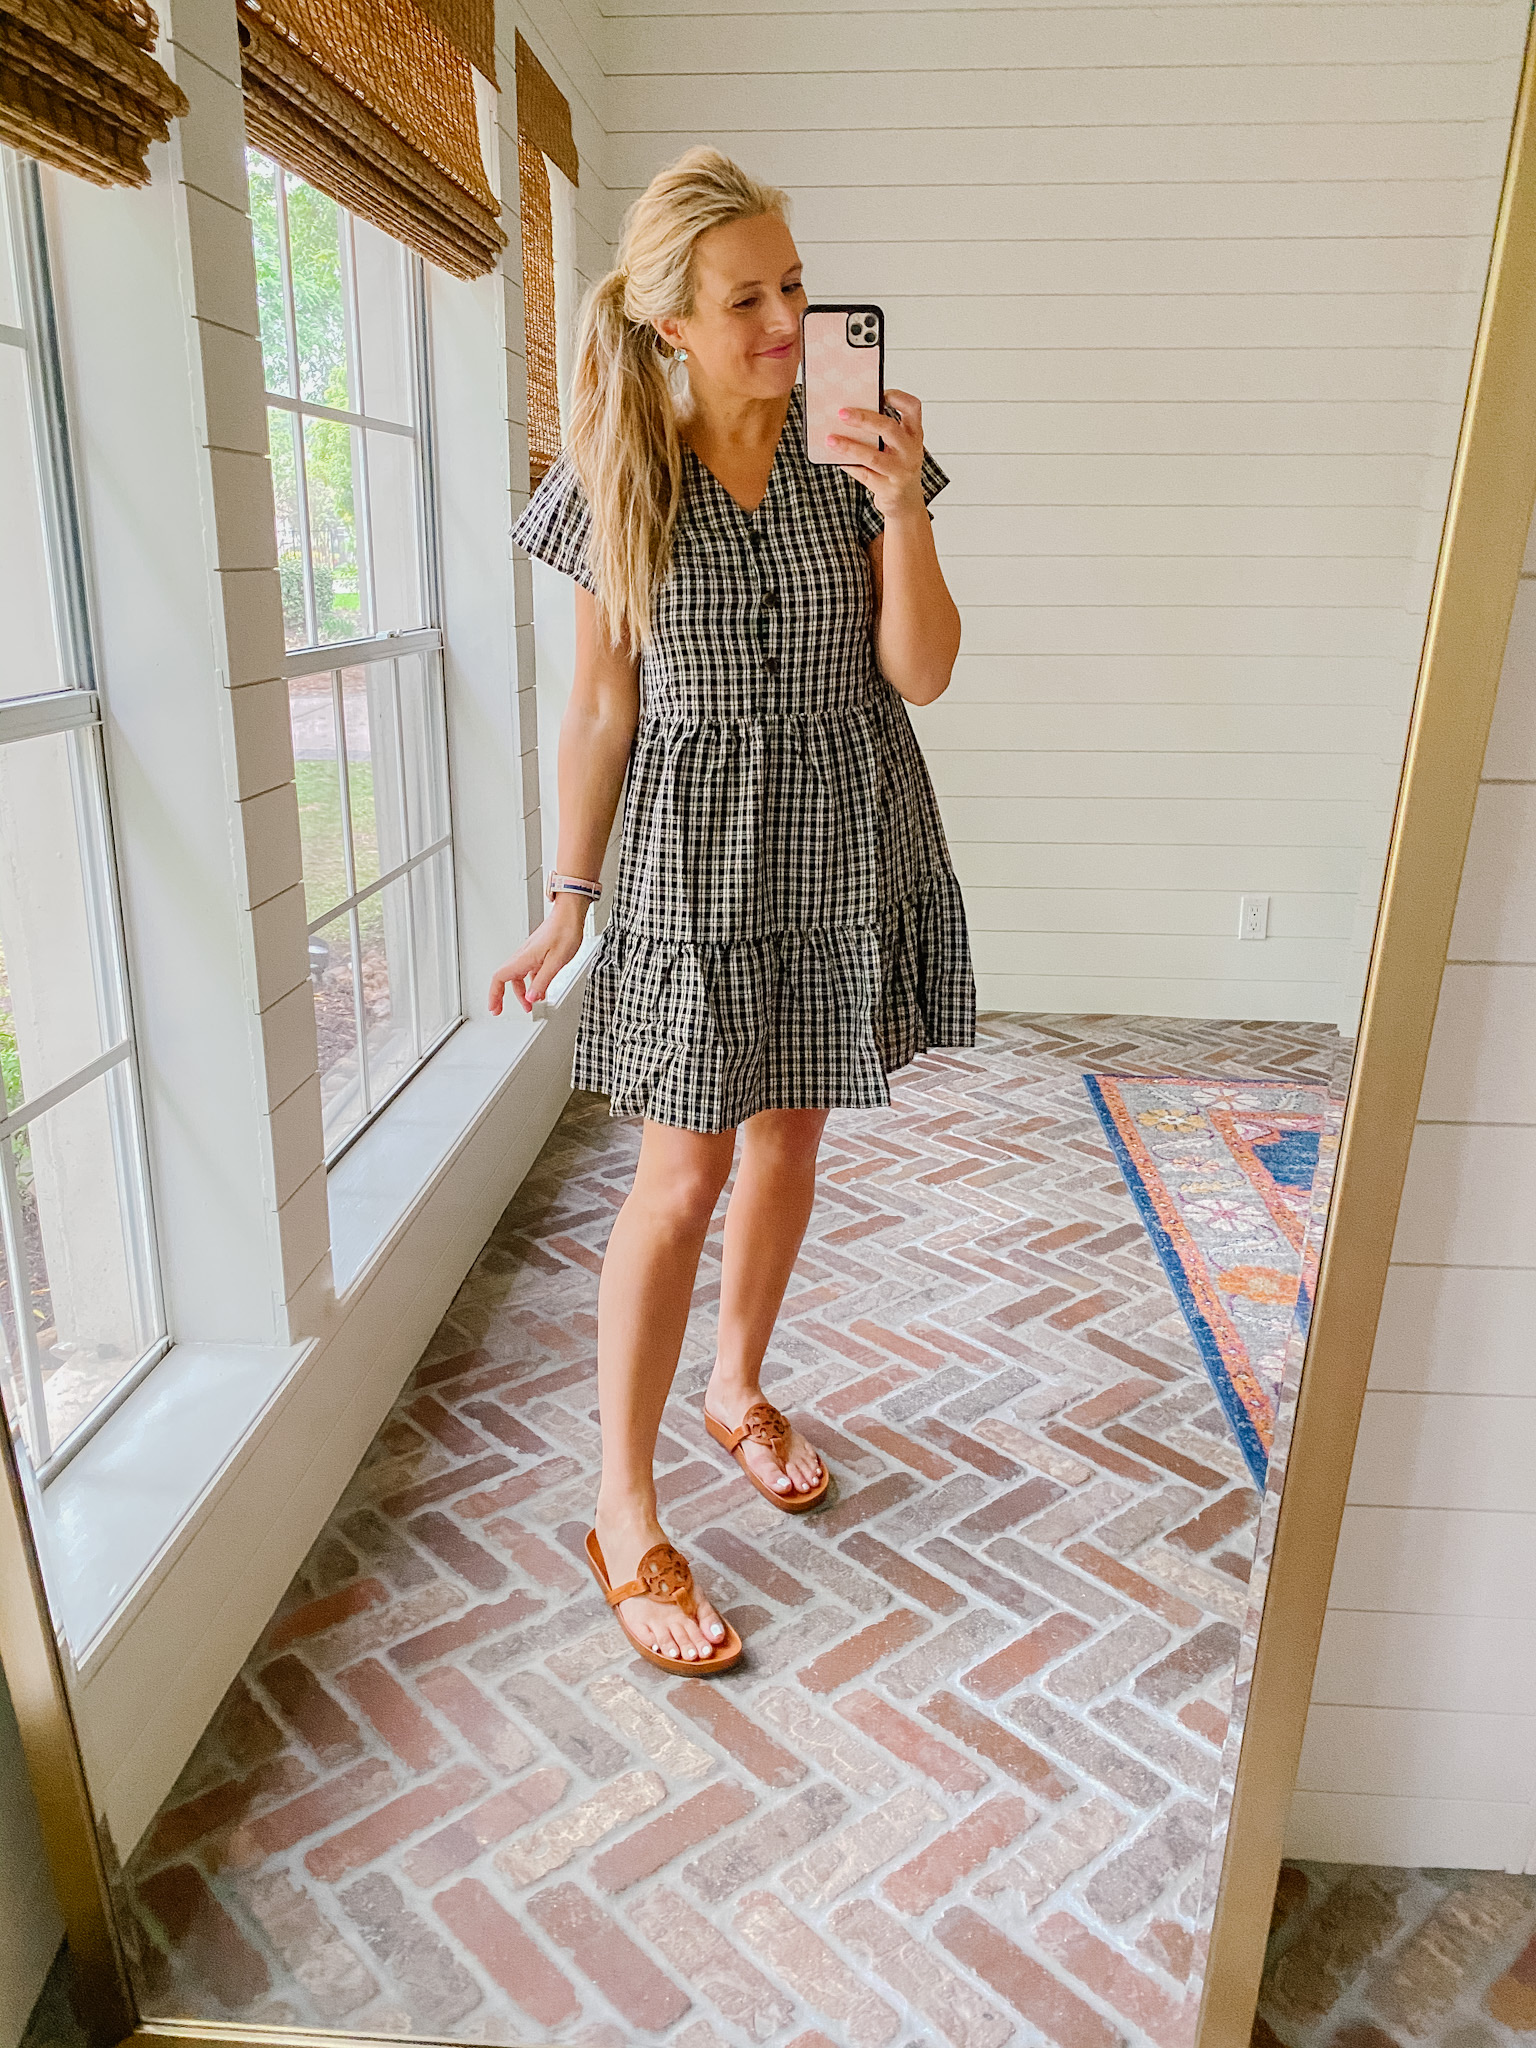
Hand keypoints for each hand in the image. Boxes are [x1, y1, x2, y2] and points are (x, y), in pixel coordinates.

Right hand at [488, 897, 587, 1015]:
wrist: (570, 914)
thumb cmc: (565, 931)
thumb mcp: (556, 962)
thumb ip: (542, 981)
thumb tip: (531, 997)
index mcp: (523, 958)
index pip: (500, 978)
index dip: (494, 995)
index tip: (493, 1008)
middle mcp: (523, 955)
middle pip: (506, 979)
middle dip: (502, 997)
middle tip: (500, 1010)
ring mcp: (529, 953)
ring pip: (518, 976)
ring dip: (520, 992)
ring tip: (529, 1004)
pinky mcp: (537, 952)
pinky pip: (528, 971)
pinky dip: (531, 983)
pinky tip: (540, 989)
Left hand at [823, 387, 926, 521]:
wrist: (907, 502)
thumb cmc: (897, 466)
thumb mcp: (898, 446)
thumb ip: (882, 431)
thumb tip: (848, 414)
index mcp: (914, 434)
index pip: (913, 408)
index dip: (898, 397)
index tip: (880, 393)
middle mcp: (911, 451)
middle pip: (889, 429)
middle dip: (864, 419)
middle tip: (842, 413)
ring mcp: (901, 471)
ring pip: (873, 456)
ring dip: (849, 446)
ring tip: (830, 439)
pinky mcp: (889, 489)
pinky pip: (864, 475)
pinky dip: (849, 465)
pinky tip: (836, 459)